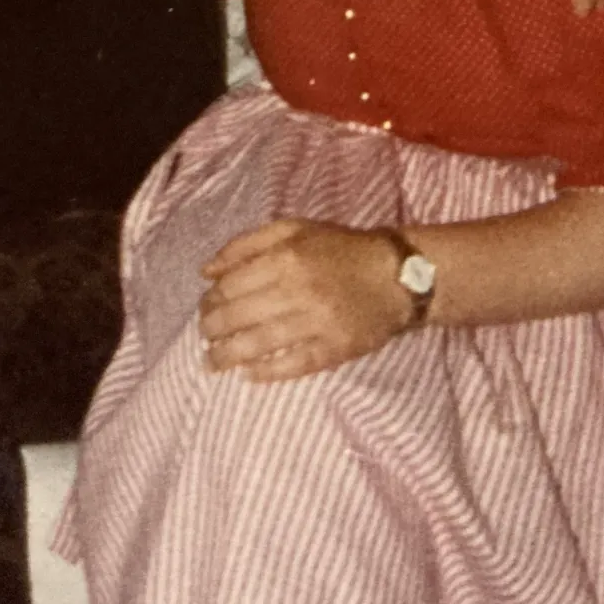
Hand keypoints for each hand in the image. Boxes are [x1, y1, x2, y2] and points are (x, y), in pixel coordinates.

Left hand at [200, 220, 409, 381]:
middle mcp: (297, 289)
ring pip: (257, 344)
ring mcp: (316, 322)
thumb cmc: (340, 249)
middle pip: (237, 317)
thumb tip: (206, 271)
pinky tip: (248, 374)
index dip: (210, 300)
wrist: (397, 275)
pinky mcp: (333, 349)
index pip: (230, 286)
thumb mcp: (295, 229)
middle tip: (206, 336)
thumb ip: (247, 244)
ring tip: (212, 362)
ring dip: (226, 357)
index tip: (206, 308)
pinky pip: (291, 365)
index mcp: (286, 257)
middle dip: (211, 330)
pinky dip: (265, 372)